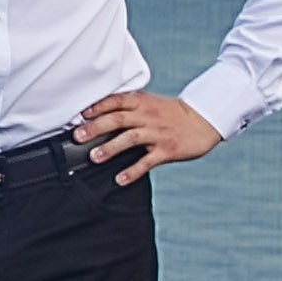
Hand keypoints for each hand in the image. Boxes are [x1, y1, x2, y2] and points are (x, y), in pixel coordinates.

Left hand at [73, 89, 220, 186]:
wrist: (203, 120)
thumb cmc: (171, 113)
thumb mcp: (150, 103)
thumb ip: (127, 108)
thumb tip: (96, 115)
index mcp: (141, 103)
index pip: (116, 101)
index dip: (98, 107)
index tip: (81, 114)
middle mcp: (147, 116)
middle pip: (118, 119)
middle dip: (96, 128)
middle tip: (78, 137)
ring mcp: (157, 133)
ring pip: (130, 139)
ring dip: (110, 148)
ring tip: (94, 157)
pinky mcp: (166, 150)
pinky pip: (147, 161)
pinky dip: (132, 171)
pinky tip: (120, 179)